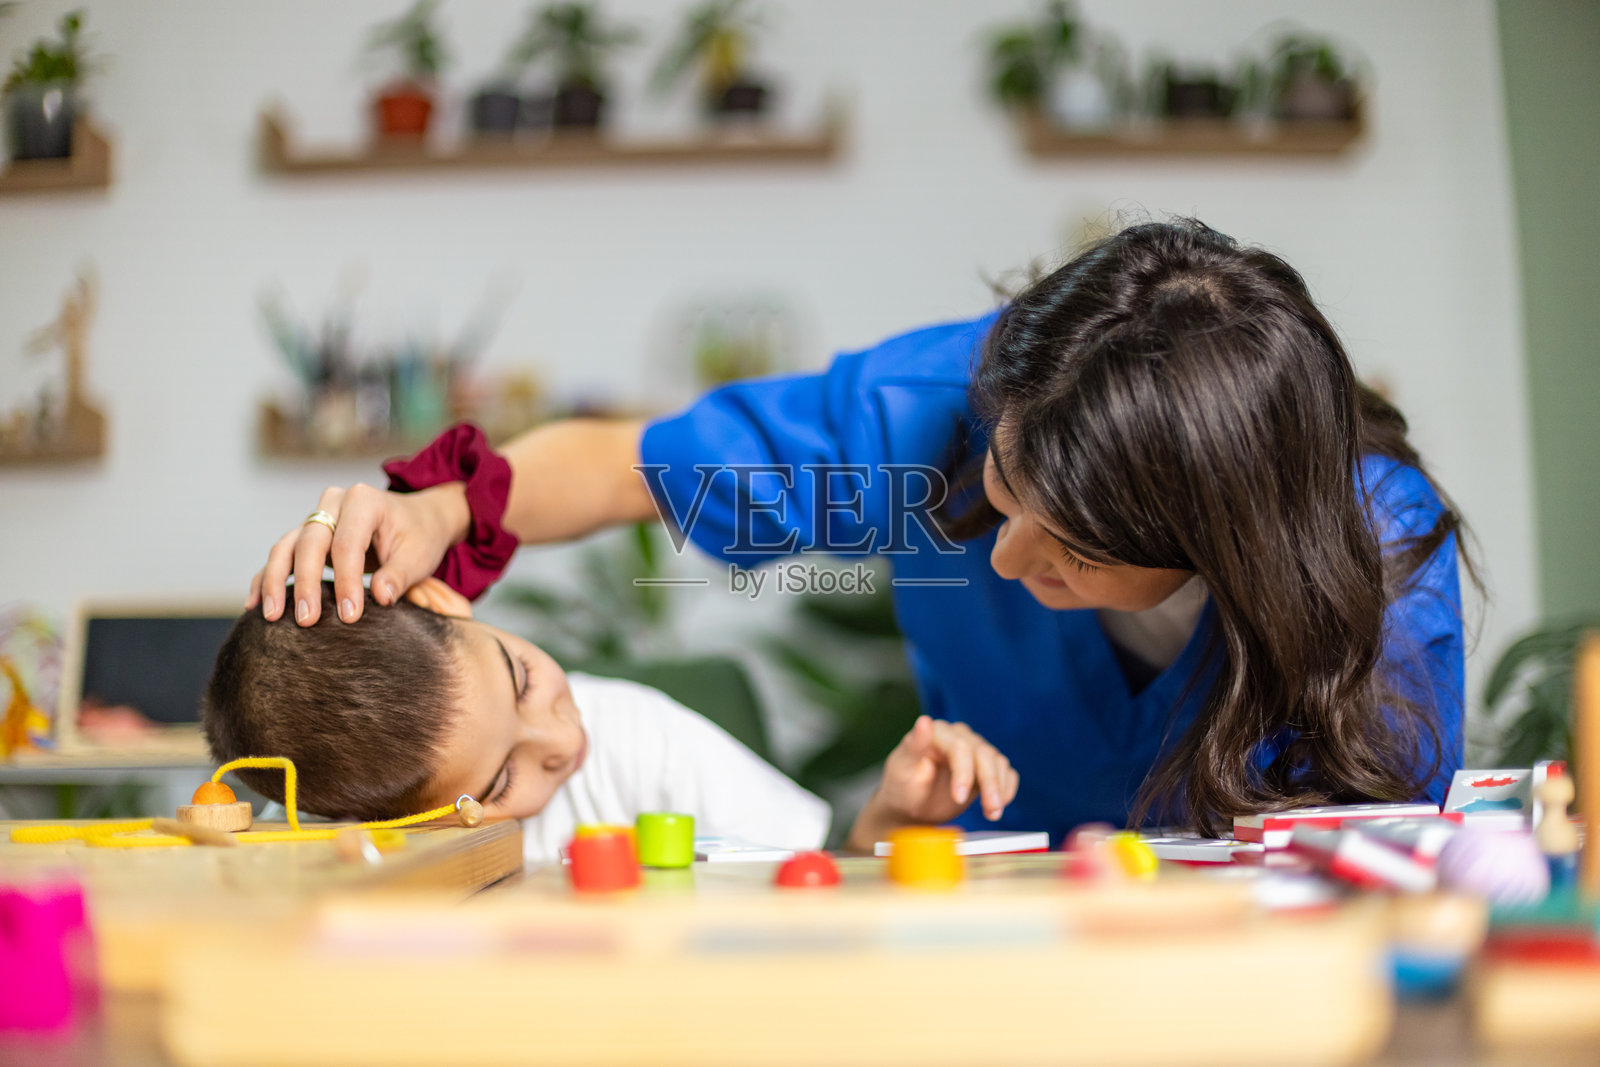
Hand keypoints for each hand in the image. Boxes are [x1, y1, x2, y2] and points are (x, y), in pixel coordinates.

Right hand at [246, 482, 468, 626]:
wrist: (418, 520)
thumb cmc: (420, 537)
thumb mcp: (420, 555)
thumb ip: (400, 575)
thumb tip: (380, 597)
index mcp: (364, 501)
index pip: (347, 544)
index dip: (346, 581)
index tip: (349, 617)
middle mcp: (334, 503)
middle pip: (310, 542)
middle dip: (305, 583)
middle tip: (306, 621)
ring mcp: (317, 517)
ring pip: (286, 547)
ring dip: (274, 581)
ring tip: (271, 616)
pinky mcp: (307, 535)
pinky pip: (281, 555)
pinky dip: (265, 578)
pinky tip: (254, 604)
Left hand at [847, 717, 1019, 850]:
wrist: (910, 807)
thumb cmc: (901, 786)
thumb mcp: (901, 769)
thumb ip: (914, 745)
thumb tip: (925, 721)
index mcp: (938, 733)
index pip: (959, 747)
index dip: (963, 772)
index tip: (958, 798)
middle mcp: (959, 737)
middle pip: (984, 754)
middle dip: (989, 784)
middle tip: (990, 811)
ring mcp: (974, 751)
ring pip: (998, 763)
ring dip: (1000, 789)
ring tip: (992, 813)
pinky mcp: (985, 768)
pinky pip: (1006, 773)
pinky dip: (1006, 789)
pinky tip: (997, 806)